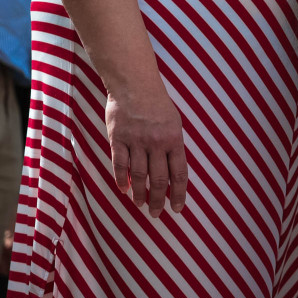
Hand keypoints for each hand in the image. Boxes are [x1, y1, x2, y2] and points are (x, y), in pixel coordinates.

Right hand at [106, 87, 187, 217]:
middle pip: (158, 180)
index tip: (177, 209)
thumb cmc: (157, 105)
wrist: (134, 83)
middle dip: (158, 200)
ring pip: (139, 176)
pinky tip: (124, 189)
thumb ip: (173, 147)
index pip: (179, 174)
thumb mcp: (174, 123)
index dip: (179, 194)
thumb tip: (172, 175)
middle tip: (156, 214)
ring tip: (140, 204)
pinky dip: (121, 180)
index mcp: (174, 140)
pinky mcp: (118, 138)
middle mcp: (156, 143)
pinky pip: (120, 164)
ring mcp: (136, 141)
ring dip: (139, 194)